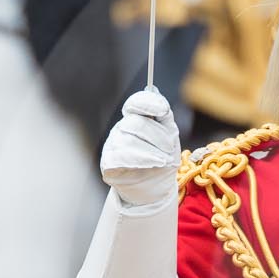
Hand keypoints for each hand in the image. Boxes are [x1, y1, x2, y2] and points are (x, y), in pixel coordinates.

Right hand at [100, 87, 180, 209]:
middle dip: (158, 136)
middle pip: (136, 124)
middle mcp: (121, 128)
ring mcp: (112, 145)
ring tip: (164, 161)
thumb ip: (163, 115)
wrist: (157, 187)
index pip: (135, 103)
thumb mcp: (169, 135)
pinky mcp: (108, 163)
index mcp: (135, 117)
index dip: (147, 103)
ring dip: (153, 152)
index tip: (163, 110)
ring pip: (129, 141)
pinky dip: (142, 160)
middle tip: (170, 148)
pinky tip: (154, 164)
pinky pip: (122, 157)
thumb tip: (155, 90)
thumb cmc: (163, 158)